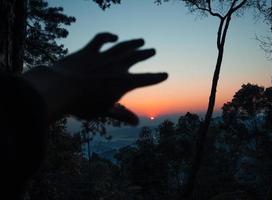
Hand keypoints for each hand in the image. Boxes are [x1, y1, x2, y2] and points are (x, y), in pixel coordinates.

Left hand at [24, 33, 167, 124]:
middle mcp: (117, 67)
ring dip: (133, 43)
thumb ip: (121, 114)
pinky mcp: (89, 50)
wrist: (61, 89)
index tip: (165, 74)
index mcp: (124, 83)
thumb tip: (137, 122)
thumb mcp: (105, 111)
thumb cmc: (83, 104)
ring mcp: (104, 57)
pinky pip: (101, 39)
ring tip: (141, 41)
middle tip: (152, 50)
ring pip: (123, 46)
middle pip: (136, 57)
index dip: (157, 77)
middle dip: (146, 54)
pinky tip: (114, 37)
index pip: (146, 79)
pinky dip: (109, 36)